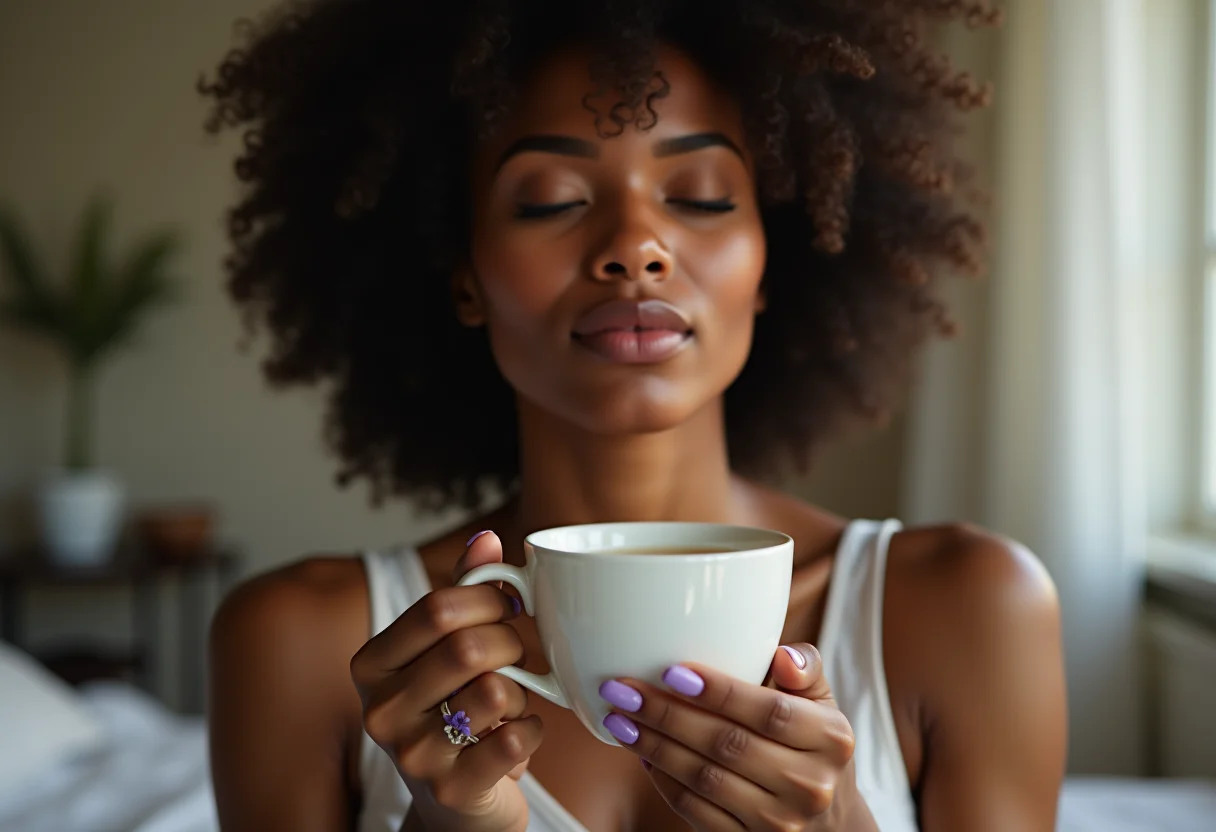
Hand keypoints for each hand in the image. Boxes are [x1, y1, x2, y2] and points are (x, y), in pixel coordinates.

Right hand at [351, 531, 540, 831]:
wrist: (455, 801)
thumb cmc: (453, 708)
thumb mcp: (447, 648)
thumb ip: (465, 591)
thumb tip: (486, 539)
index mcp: (371, 665)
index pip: (438, 607)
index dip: (488, 601)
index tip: (507, 609)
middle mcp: (380, 710)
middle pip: (467, 647)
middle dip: (509, 645)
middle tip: (515, 657)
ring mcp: (412, 755)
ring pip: (494, 691)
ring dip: (521, 692)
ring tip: (510, 702)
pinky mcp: (452, 790)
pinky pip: (516, 739)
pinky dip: (533, 729)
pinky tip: (519, 733)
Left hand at [599, 644, 869, 830]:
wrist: (830, 825)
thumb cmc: (813, 748)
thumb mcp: (822, 706)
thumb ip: (805, 670)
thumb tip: (781, 655)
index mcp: (830, 739)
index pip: (770, 711)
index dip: (719, 691)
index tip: (672, 671)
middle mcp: (809, 784)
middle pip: (727, 745)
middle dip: (667, 715)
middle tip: (623, 691)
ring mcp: (779, 822)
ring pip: (704, 779)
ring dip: (655, 747)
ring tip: (620, 720)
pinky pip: (695, 811)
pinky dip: (664, 781)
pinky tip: (642, 755)